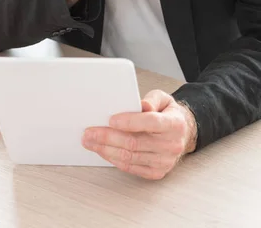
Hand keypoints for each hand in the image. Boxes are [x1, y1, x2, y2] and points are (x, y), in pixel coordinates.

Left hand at [82, 90, 197, 179]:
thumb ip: (152, 99)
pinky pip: (132, 167)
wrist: (182, 133)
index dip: (129, 121)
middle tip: (89, 133)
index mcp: (174, 124)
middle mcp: (171, 145)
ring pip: (130, 157)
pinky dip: (114, 159)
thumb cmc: (168, 114)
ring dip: (106, 150)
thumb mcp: (163, 99)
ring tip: (91, 142)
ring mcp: (164, 161)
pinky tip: (104, 151)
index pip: (150, 122)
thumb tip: (141, 105)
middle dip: (108, 137)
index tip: (111, 119)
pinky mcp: (157, 172)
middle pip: (134, 142)